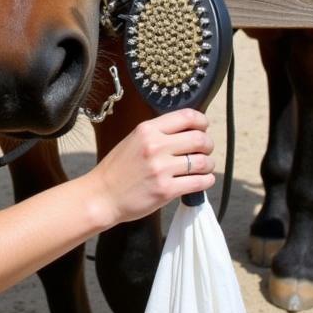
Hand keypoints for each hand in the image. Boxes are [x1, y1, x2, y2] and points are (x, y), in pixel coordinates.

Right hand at [85, 109, 214, 226]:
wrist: (102, 195)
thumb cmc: (118, 168)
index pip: (187, 117)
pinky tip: (203, 180)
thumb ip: (158, 133)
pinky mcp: (166, 190)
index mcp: (147, 129)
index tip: (204, 127)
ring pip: (203, 162)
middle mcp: (155, 146)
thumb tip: (188, 130)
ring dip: (209, 164)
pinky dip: (207, 180)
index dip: (202, 121)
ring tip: (204, 167)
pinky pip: (199, 182)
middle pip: (200, 139)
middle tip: (206, 150)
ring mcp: (161, 169)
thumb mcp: (134, 140)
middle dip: (208, 144)